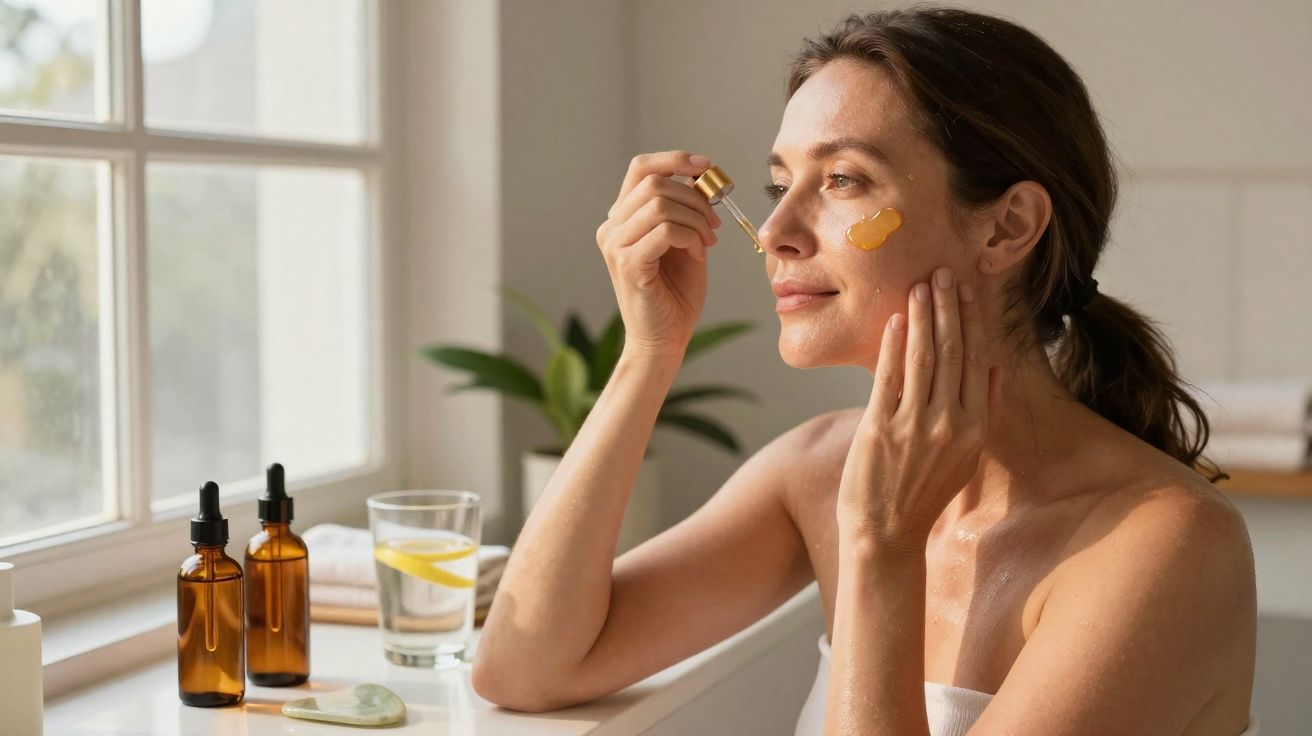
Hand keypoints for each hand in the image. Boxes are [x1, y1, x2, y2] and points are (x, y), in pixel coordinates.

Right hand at [595, 151, 722, 359]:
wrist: (665, 339)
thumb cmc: (676, 294)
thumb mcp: (685, 242)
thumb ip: (686, 211)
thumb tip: (703, 179)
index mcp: (622, 218)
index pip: (641, 168)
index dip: (675, 160)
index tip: (706, 168)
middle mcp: (611, 228)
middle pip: (655, 184)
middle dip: (695, 198)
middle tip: (715, 225)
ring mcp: (615, 246)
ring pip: (660, 205)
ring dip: (696, 219)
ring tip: (708, 242)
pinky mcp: (627, 264)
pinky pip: (666, 231)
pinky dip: (691, 237)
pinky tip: (699, 256)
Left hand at [836, 267, 1002, 554]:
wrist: (887, 536)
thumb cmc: (923, 495)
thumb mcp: (965, 457)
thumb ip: (983, 412)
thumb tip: (997, 369)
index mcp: (975, 428)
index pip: (978, 361)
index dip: (973, 322)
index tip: (968, 291)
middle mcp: (951, 424)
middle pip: (954, 353)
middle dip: (949, 308)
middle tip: (943, 273)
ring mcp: (916, 427)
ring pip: (924, 358)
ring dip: (923, 318)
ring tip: (921, 285)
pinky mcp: (882, 430)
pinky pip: (889, 378)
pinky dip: (894, 346)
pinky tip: (896, 320)